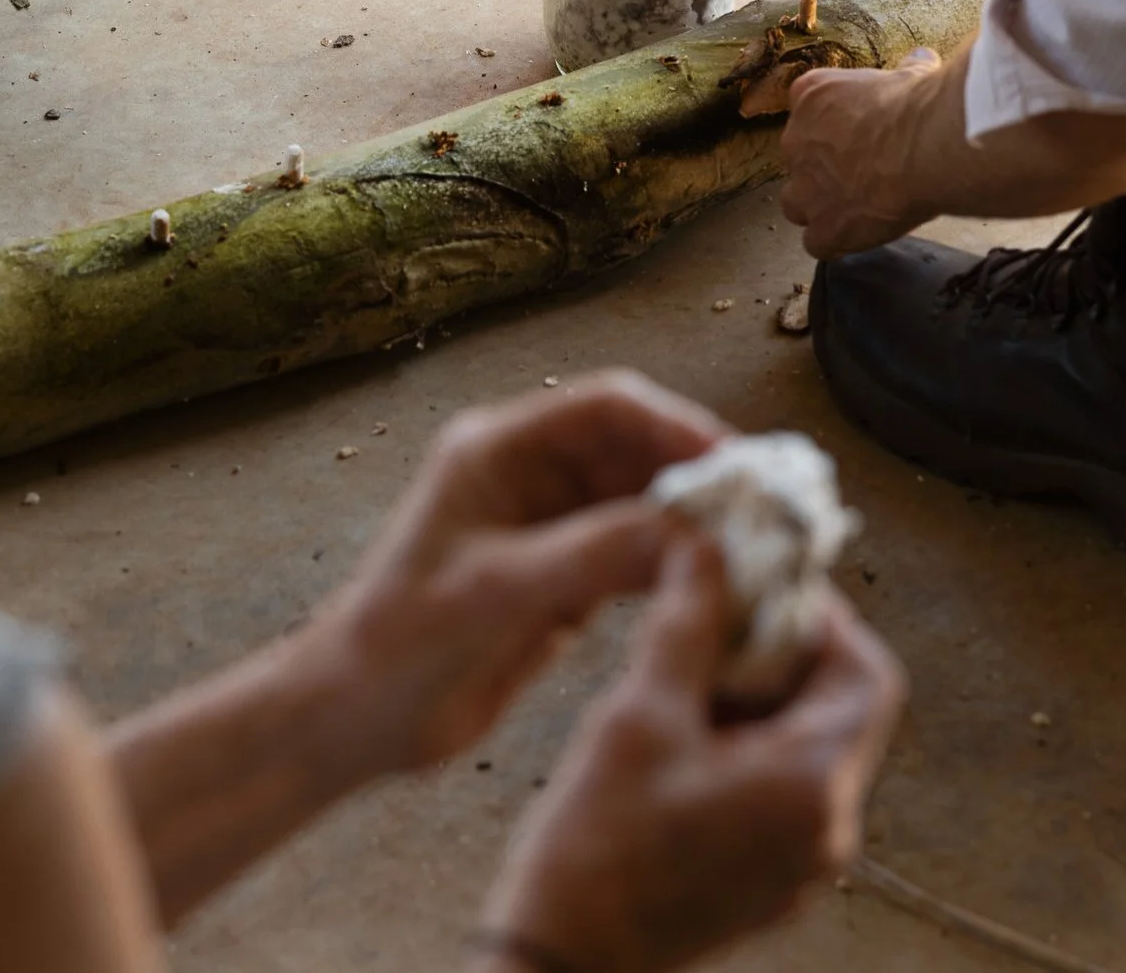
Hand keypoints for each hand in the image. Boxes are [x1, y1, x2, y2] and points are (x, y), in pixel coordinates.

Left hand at [303, 370, 726, 776]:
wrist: (358, 718)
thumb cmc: (402, 643)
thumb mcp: (498, 593)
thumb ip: (593, 555)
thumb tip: (693, 528)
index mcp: (497, 451)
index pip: (608, 407)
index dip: (677, 426)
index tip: (737, 467)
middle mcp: (528, 476)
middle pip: (637, 449)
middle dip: (701, 475)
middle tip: (767, 513)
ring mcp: (548, 528)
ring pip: (644, 503)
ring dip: (696, 524)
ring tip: (757, 552)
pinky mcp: (564, 579)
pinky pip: (637, 555)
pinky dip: (678, 567)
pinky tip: (718, 592)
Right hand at [478, 543, 905, 972]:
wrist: (562, 962)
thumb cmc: (595, 847)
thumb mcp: (638, 714)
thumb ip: (686, 622)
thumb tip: (707, 547)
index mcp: (812, 786)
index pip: (867, 672)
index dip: (822, 615)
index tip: (763, 582)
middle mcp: (826, 830)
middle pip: (842, 709)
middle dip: (785, 653)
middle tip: (718, 615)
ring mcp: (800, 864)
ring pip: (809, 749)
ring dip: (762, 699)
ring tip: (687, 669)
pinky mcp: (767, 881)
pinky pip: (781, 792)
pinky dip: (747, 747)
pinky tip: (681, 730)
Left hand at [778, 48, 943, 258]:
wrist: (926, 146)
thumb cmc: (918, 105)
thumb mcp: (912, 75)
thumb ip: (906, 69)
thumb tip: (921, 57)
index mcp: (811, 96)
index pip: (808, 109)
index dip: (834, 124)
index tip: (860, 131)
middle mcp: (796, 141)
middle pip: (801, 157)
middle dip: (826, 165)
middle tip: (866, 169)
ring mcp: (804, 189)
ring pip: (796, 203)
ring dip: (819, 205)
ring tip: (857, 205)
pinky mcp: (822, 228)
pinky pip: (816, 242)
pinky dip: (835, 239)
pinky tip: (860, 233)